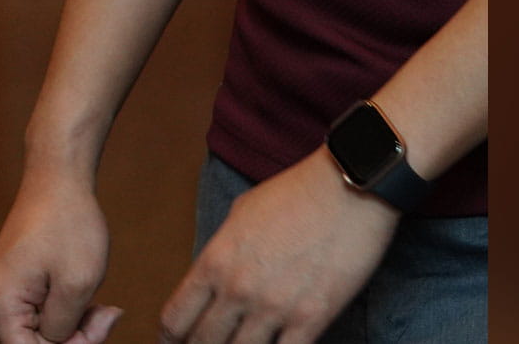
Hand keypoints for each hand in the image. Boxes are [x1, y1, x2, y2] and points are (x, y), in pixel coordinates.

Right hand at [0, 171, 122, 343]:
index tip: (96, 327)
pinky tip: (82, 295)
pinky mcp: (9, 288)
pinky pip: (38, 319)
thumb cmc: (69, 225)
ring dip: (73, 328)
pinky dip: (65, 315)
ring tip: (98, 302)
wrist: (57, 182)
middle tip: (106, 312)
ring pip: (40, 336)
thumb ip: (65, 332)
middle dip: (76, 340)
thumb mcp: (78, 286)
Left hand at [159, 153, 397, 343]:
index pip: (174, 318)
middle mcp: (238, 289)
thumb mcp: (240, 216)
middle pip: (202, 343)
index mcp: (214, 261)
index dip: (170, 337)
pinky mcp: (312, 319)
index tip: (175, 341)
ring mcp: (274, 308)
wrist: (347, 189)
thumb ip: (223, 253)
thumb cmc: (294, 194)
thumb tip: (216, 281)